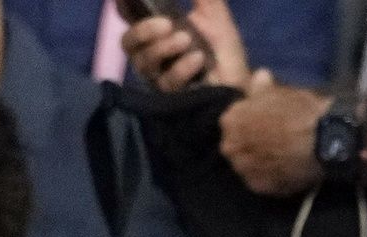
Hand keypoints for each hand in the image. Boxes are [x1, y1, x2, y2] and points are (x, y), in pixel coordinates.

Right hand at [121, 0, 248, 91]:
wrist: (244, 84)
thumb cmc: (224, 52)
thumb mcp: (214, 16)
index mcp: (156, 32)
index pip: (127, 16)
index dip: (122, 5)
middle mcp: (152, 54)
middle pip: (128, 42)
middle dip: (143, 30)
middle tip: (167, 23)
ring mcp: (159, 76)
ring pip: (144, 62)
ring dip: (164, 48)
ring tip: (186, 40)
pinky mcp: (172, 97)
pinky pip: (167, 81)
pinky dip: (182, 67)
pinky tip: (197, 60)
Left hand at [219, 70, 327, 195]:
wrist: (324, 140)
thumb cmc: (300, 111)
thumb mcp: (279, 91)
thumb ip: (261, 88)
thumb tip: (259, 75)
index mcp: (229, 120)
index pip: (231, 124)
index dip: (248, 124)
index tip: (262, 125)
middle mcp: (230, 147)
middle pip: (236, 148)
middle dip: (250, 146)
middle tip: (272, 145)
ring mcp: (245, 170)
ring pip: (248, 168)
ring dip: (259, 165)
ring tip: (280, 161)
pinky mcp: (261, 188)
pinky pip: (263, 183)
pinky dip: (272, 179)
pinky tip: (286, 173)